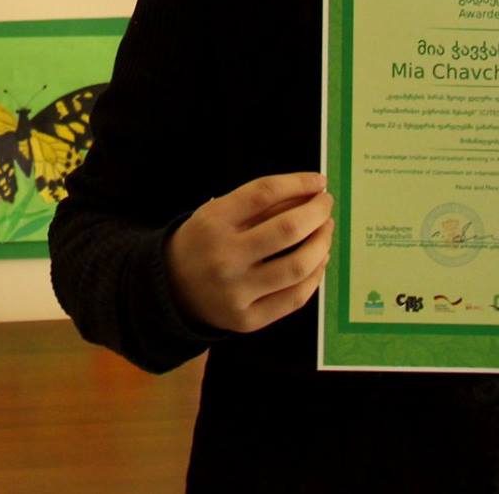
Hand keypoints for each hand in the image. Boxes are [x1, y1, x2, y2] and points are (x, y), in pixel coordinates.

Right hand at [165, 172, 334, 333]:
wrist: (172, 289)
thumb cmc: (203, 243)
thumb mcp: (217, 214)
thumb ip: (257, 204)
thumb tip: (308, 194)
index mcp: (213, 222)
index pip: (263, 193)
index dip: (297, 183)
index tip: (319, 181)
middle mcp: (225, 257)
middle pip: (287, 229)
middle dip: (317, 212)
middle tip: (326, 204)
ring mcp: (237, 291)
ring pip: (298, 266)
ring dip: (322, 244)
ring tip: (326, 231)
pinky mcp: (248, 319)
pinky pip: (295, 297)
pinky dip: (315, 275)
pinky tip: (319, 260)